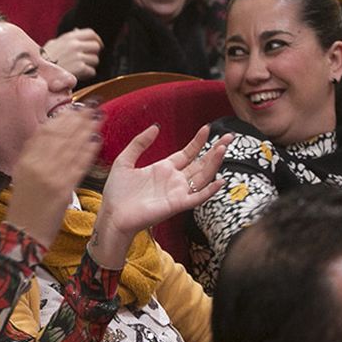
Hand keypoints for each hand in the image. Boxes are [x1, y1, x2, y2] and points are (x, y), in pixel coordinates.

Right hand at [3, 105, 102, 247]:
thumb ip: (34, 156)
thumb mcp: (22, 176)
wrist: (24, 233)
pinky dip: (88, 152)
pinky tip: (98, 141)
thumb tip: (48, 136)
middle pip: (60, 135)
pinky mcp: (62, 189)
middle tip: (92, 106)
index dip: (62, 117)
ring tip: (98, 118)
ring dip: (87, 130)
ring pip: (71, 147)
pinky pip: (78, 166)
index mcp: (25, 160)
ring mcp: (49, 176)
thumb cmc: (25, 207)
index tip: (74, 107)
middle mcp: (36, 165)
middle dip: (78, 118)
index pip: (46, 131)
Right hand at [43, 28, 101, 81]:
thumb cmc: (44, 61)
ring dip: (89, 66)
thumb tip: (77, 30)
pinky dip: (86, 75)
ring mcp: (77, 56)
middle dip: (93, 54)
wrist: (37, 73)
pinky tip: (77, 75)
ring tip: (78, 69)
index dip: (96, 40)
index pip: (91, 33)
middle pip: (96, 47)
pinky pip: (92, 71)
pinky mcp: (79, 68)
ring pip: (95, 60)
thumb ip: (67, 38)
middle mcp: (74, 45)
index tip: (97, 46)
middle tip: (86, 61)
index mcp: (69, 37)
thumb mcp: (53, 44)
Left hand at [90, 125, 227, 266]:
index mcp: (163, 168)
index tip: (207, 128)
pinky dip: (209, 190)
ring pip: (202, 176)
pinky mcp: (176, 205)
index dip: (198, 141)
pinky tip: (220, 180)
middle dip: (215, 150)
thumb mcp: (125, 161)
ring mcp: (177, 192)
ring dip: (213, 164)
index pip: (187, 153)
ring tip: (222, 149)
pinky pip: (197, 198)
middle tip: (229, 136)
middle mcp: (174, 180)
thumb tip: (156, 126)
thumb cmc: (117, 193)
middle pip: (200, 163)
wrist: (112, 215)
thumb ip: (139, 143)